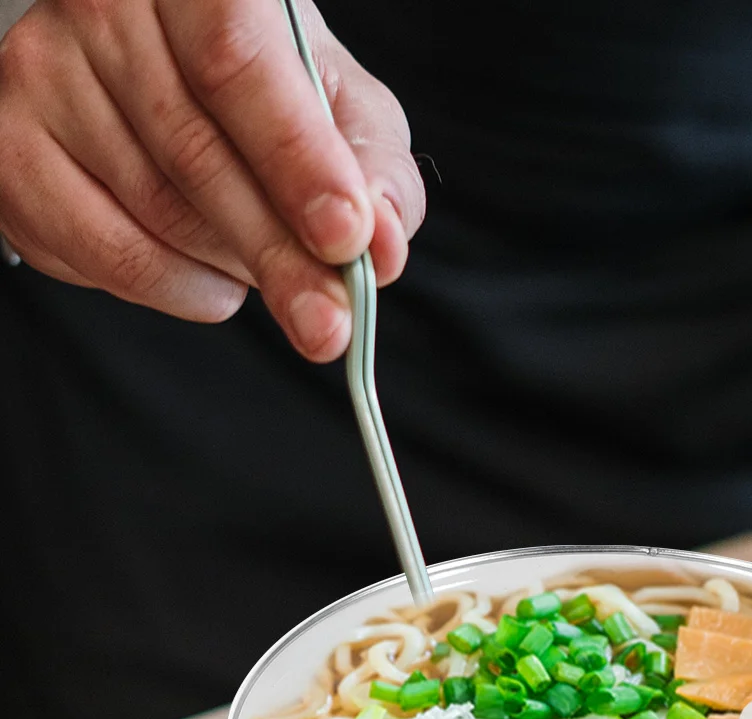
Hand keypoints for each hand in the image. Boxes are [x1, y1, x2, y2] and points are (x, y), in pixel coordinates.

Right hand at [0, 0, 423, 359]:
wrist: (160, 64)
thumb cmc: (264, 87)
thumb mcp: (340, 104)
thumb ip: (373, 169)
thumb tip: (382, 244)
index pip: (238, 66)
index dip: (296, 159)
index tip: (345, 236)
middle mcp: (101, 7)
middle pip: (197, 153)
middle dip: (278, 255)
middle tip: (328, 322)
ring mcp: (43, 73)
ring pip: (156, 212)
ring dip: (233, 268)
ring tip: (268, 268)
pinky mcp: (12, 146)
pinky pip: (106, 251)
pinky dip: (177, 287)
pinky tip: (210, 278)